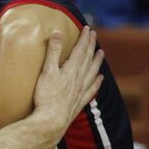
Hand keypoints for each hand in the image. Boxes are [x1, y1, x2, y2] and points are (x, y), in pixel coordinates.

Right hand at [32, 27, 103, 141]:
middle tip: (95, 35)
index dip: (85, 38)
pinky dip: (97, 82)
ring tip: (102, 53)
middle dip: (91, 46)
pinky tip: (100, 79)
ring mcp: (81, 91)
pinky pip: (92, 89)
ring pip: (92, 72)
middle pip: (88, 59)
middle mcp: (80, 78)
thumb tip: (57, 32)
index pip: (81, 49)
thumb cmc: (46, 96)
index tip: (88, 28)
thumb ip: (53, 51)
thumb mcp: (47, 70)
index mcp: (72, 69)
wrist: (51, 121)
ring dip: (97, 61)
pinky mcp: (79, 102)